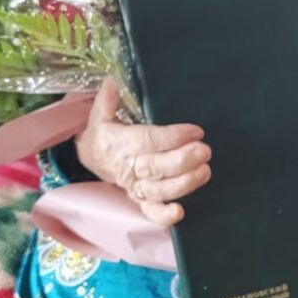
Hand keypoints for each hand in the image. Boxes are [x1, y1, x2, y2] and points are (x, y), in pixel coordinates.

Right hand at [75, 78, 211, 226]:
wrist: (92, 158)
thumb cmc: (104, 134)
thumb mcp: (99, 115)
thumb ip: (107, 100)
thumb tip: (111, 81)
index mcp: (121, 144)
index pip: (148, 140)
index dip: (172, 137)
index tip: (195, 131)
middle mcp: (129, 167)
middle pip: (157, 167)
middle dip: (182, 160)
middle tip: (205, 151)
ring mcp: (136, 186)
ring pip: (159, 190)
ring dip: (183, 184)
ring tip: (205, 171)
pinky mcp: (141, 200)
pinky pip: (151, 212)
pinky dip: (164, 216)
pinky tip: (180, 213)